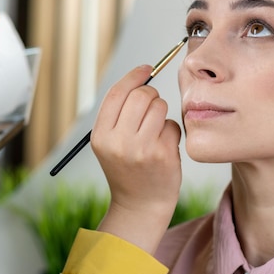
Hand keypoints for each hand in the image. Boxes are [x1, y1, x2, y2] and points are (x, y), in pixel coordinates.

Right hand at [91, 65, 181, 253]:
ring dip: (161, 114)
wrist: (140, 205)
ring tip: (156, 131)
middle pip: (141, 96)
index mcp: (101, 135)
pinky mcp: (163, 155)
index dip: (133, 76)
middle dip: (150, 95)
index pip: (117, 92)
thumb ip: (119, 113)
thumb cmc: (128, 168)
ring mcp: (141, 149)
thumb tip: (141, 75)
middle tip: (151, 108)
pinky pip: (172, 125)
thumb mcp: (110, 142)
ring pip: (159, 107)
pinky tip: (164, 146)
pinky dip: (171, 131)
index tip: (146, 68)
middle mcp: (118, 141)